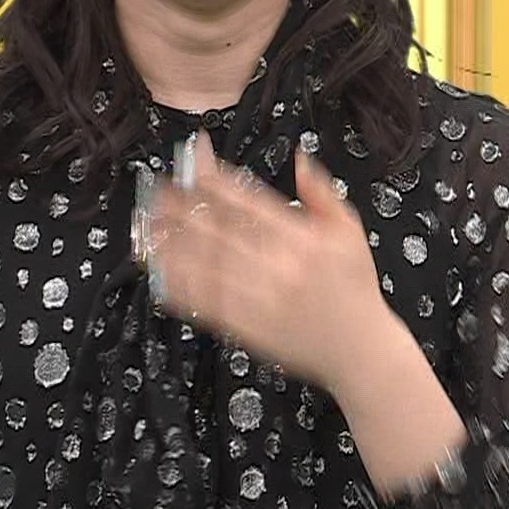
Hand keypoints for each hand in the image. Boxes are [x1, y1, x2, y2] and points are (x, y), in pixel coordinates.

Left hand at [145, 132, 398, 393]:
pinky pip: (205, 303)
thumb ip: (322, 193)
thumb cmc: (354, 287)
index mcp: (301, 239)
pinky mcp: (245, 328)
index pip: (248, 201)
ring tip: (149, 223)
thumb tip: (300, 158)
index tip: (192, 163)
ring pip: (205, 265)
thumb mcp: (350, 231)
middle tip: (157, 188)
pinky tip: (160, 269)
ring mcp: (258, 300)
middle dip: (183, 206)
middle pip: (219, 230)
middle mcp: (277, 267)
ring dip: (173, 243)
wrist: (359, 350)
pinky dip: (179, 285)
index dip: (215, 179)